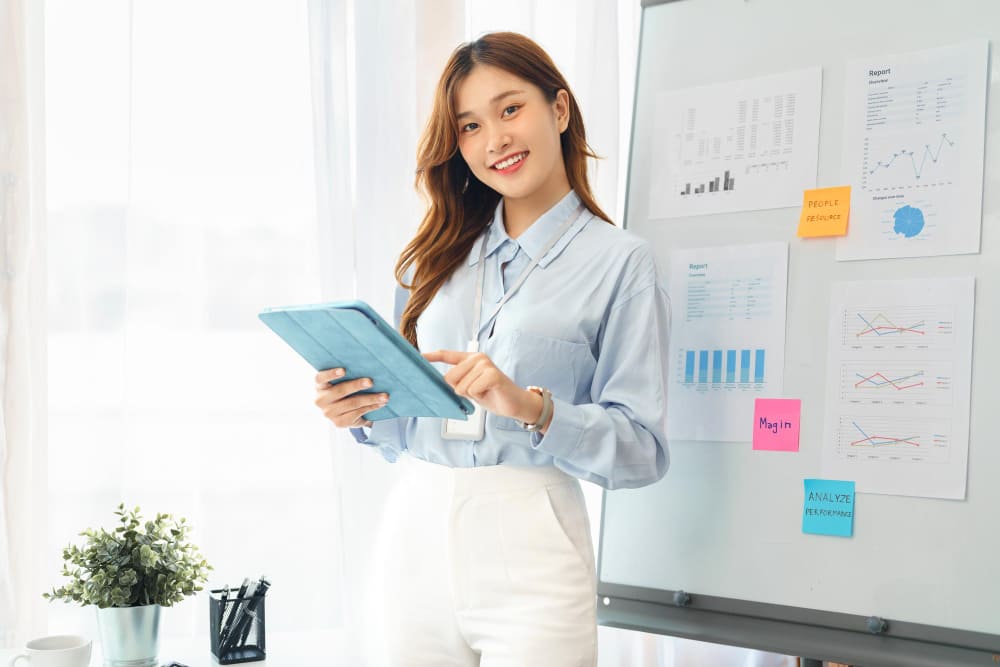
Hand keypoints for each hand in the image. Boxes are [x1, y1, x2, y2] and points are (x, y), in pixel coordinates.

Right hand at [313, 368, 388, 428]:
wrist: (343, 414)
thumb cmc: (344, 392)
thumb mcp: (341, 383)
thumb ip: (347, 375)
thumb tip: (368, 364)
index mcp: (320, 386)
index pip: (320, 378)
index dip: (331, 374)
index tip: (343, 370)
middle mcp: (321, 400)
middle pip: (340, 391)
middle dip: (357, 385)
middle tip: (371, 382)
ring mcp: (329, 413)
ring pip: (352, 403)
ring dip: (371, 398)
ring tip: (384, 396)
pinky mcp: (339, 423)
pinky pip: (358, 413)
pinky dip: (371, 407)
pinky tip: (380, 404)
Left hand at [422, 349, 545, 426]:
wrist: (515, 404)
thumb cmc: (492, 395)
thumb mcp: (470, 388)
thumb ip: (457, 382)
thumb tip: (441, 382)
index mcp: (470, 359)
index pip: (447, 355)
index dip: (432, 356)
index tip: (419, 357)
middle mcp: (477, 358)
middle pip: (450, 377)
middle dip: (460, 390)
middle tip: (477, 390)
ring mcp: (485, 364)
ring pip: (461, 386)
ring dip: (471, 395)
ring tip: (484, 391)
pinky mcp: (492, 374)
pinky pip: (472, 390)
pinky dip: (479, 396)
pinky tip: (489, 392)